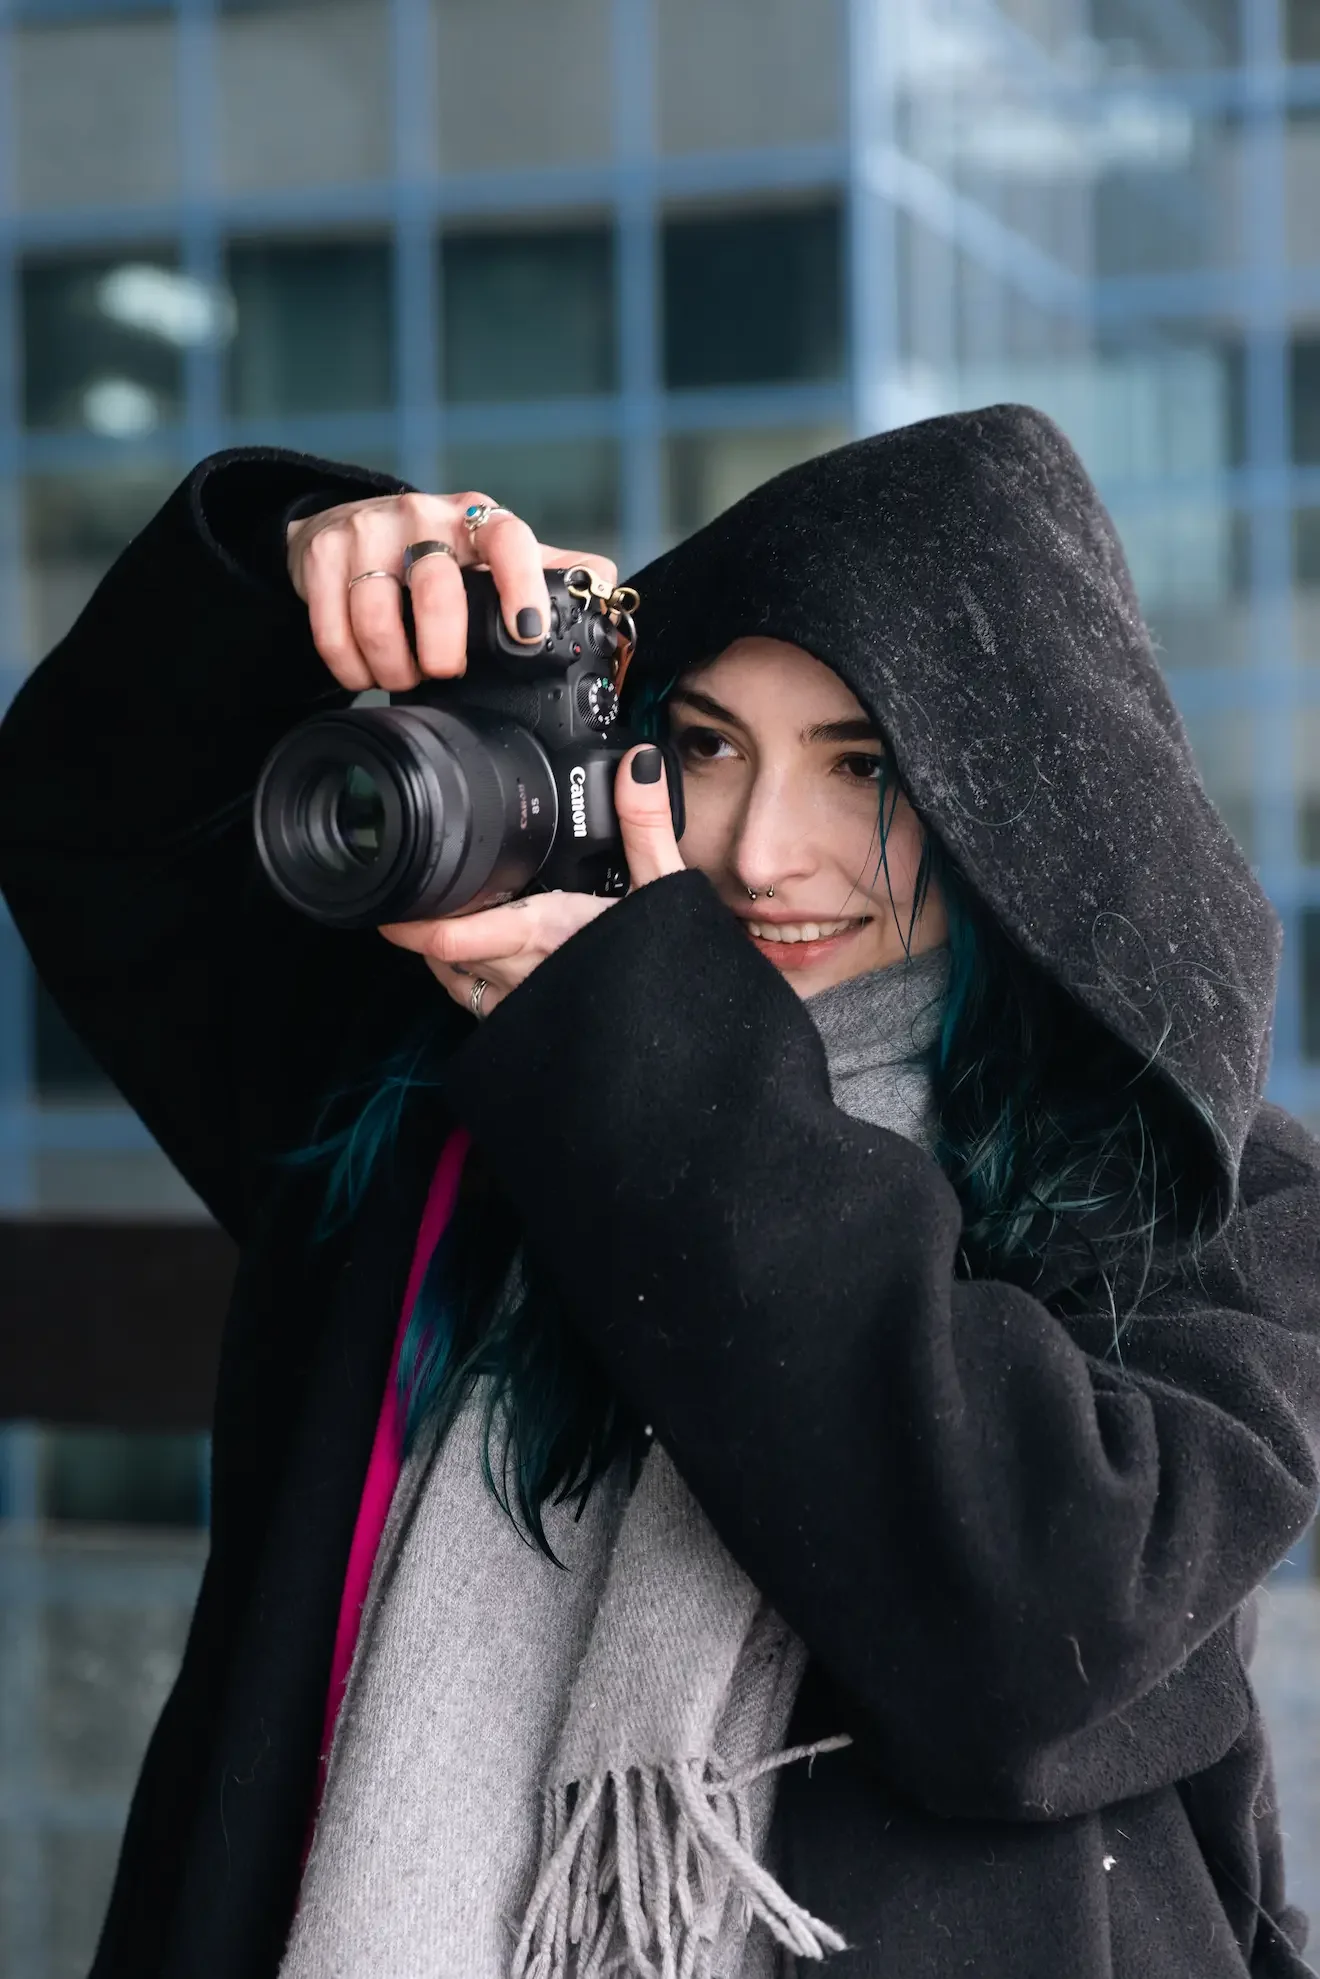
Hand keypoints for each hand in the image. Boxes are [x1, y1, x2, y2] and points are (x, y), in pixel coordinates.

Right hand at [286, 488, 616, 691]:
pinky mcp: (321, 551)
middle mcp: (425, 517)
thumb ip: (548, 574)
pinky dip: (348, 661)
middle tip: (444, 672)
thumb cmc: (435, 554)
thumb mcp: (491, 556)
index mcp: (478, 521)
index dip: (521, 585)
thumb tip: (606, 587)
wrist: (345, 527)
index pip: (508, 539)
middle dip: (442, 645)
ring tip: (402, 679)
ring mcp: (369, 530)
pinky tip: (363, 672)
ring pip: (377, 608)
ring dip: (391, 662)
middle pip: (436, 585)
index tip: (527, 633)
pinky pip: (330, 621)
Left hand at [376, 746, 685, 1019]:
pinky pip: (479, 1002)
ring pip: (455, 977)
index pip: (446, 936)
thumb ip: (645, 822)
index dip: (407, 921)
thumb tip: (637, 763)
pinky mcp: (528, 1033)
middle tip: (425, 884)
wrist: (686, 1051)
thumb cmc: (673, 979)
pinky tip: (488, 958)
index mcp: (539, 935)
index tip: (386, 896)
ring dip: (446, 950)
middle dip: (430, 920)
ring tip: (450, 916)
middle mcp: (518, 977)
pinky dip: (470, 976)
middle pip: (442, 950)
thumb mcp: (664, 889)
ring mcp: (518, 1011)